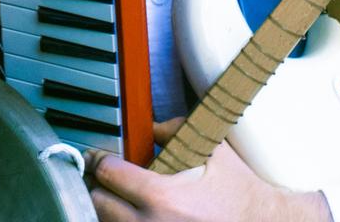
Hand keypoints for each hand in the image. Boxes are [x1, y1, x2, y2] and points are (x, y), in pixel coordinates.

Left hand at [86, 118, 331, 221]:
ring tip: (114, 197)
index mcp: (161, 195)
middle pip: (98, 203)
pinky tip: (130, 215)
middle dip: (98, 186)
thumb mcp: (215, 152)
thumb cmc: (241, 193)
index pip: (108, 173)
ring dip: (106, 209)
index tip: (98, 157)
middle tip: (101, 176)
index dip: (99, 160)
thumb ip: (181, 130)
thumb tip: (155, 126)